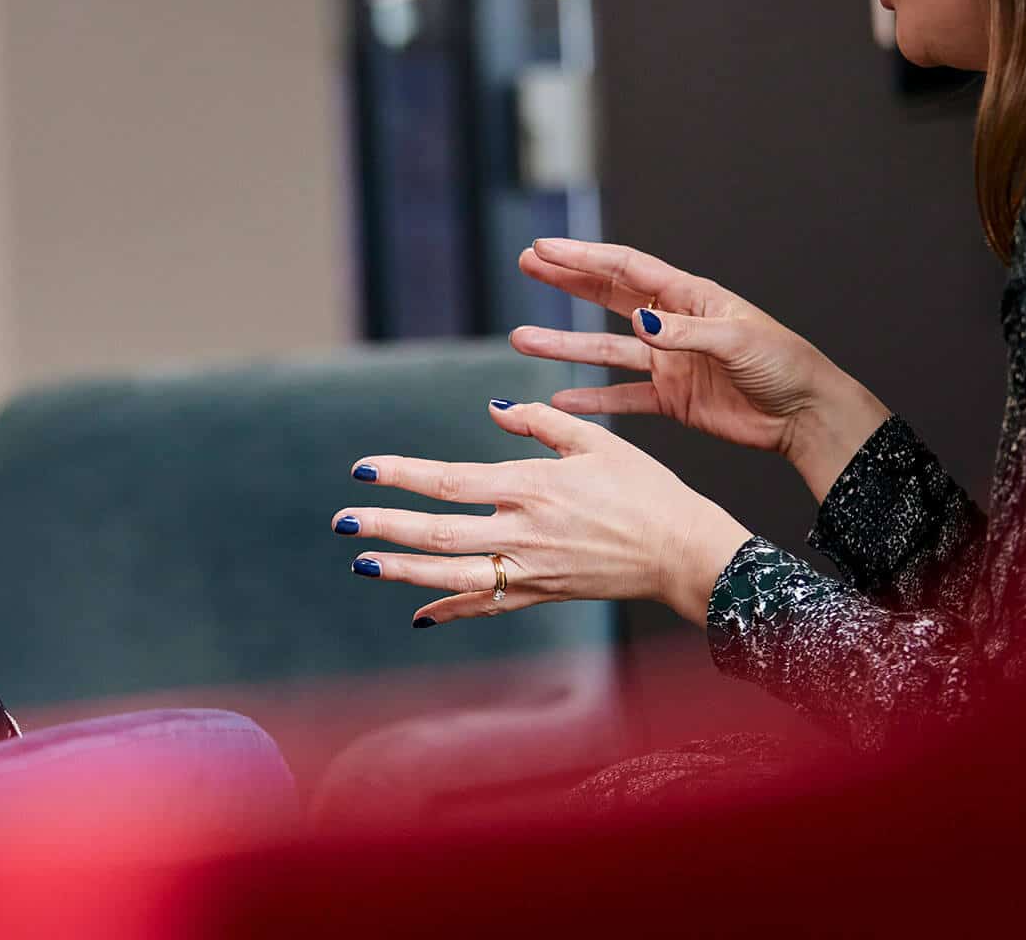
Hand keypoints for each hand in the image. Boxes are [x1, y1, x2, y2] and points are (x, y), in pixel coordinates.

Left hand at [337, 401, 752, 626]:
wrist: (683, 552)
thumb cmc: (646, 490)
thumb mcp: (596, 442)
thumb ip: (539, 423)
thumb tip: (493, 410)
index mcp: (532, 486)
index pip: (449, 482)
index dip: (402, 475)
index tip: (363, 471)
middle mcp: (523, 532)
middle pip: (437, 533)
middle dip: (384, 527)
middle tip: (341, 521)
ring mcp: (531, 570)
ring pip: (452, 576)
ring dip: (402, 571)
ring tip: (361, 562)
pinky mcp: (542, 594)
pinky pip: (486, 607)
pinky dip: (449, 612)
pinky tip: (417, 614)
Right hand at [513, 238, 890, 501]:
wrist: (805, 415)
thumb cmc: (784, 365)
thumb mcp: (736, 341)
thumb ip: (684, 333)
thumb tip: (639, 322)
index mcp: (690, 297)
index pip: (626, 268)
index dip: (583, 257)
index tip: (544, 248)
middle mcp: (673, 323)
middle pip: (608, 296)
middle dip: (567, 280)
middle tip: (527, 264)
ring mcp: (668, 360)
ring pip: (605, 348)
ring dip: (565, 344)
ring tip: (522, 340)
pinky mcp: (671, 397)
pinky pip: (621, 395)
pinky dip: (592, 397)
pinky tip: (560, 398)